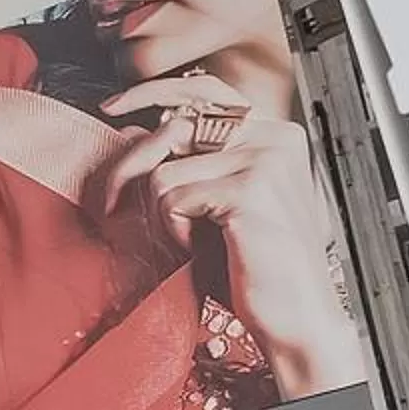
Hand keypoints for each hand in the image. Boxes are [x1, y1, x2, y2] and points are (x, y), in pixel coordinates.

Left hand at [101, 72, 362, 395]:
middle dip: (130, 166)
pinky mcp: (248, 190)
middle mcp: (274, 138)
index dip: (152, 92)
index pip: (205, 91)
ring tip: (185, 243)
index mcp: (274, 135)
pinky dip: (171, 231)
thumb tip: (132, 131)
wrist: (298, 318)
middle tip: (110, 204)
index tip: (112, 107)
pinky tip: (197, 252)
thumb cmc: (256, 268)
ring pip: (164, 170)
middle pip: (172, 127)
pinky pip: (171, 198)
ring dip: (159, 216)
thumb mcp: (220, 206)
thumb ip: (191, 165)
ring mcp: (264, 161)